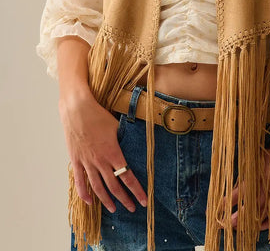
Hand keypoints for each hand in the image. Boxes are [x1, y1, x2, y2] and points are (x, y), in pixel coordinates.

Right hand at [58, 88, 147, 213]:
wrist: (77, 109)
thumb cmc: (99, 115)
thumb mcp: (117, 126)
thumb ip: (125, 139)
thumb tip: (136, 144)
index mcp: (113, 152)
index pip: (128, 177)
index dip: (137, 191)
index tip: (144, 201)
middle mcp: (100, 161)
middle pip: (114, 186)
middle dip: (125, 199)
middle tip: (132, 208)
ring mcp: (87, 162)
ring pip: (98, 187)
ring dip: (106, 200)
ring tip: (114, 209)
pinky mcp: (76, 160)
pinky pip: (80, 181)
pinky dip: (84, 193)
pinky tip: (90, 202)